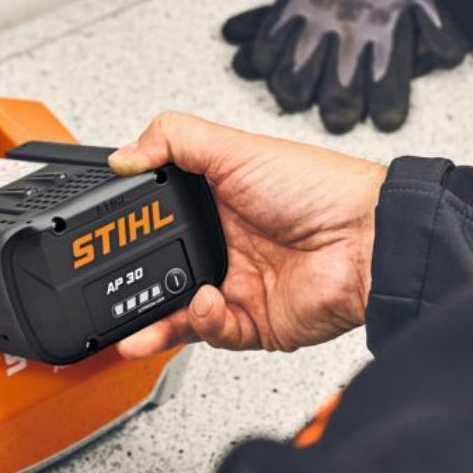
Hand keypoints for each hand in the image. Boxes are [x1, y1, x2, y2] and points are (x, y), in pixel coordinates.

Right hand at [109, 111, 387, 357]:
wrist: (368, 241)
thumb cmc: (318, 189)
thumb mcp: (237, 148)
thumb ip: (174, 140)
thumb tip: (124, 156)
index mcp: (218, 199)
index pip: (161, 215)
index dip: (134, 227)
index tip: (105, 235)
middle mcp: (226, 242)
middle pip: (163, 268)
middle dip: (133, 284)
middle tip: (109, 286)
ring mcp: (238, 283)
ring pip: (179, 310)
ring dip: (154, 320)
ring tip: (134, 325)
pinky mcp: (254, 321)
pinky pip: (213, 333)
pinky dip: (199, 324)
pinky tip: (202, 305)